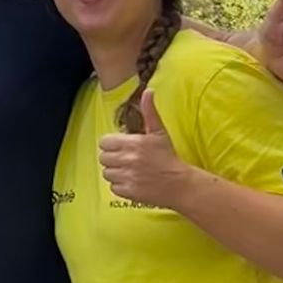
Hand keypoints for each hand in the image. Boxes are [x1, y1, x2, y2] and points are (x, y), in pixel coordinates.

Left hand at [96, 89, 189, 207]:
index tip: (121, 147)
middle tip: (125, 160)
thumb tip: (148, 91)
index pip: (104, 142)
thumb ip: (149, 112)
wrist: (179, 183)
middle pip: (103, 158)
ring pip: (106, 173)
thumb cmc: (168, 156)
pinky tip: (132, 181)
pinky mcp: (128, 191)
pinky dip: (120, 186)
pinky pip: (113, 187)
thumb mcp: (159, 132)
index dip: (111, 144)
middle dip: (112, 158)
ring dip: (115, 172)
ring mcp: (128, 176)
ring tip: (129, 171)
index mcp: (134, 142)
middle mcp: (128, 159)